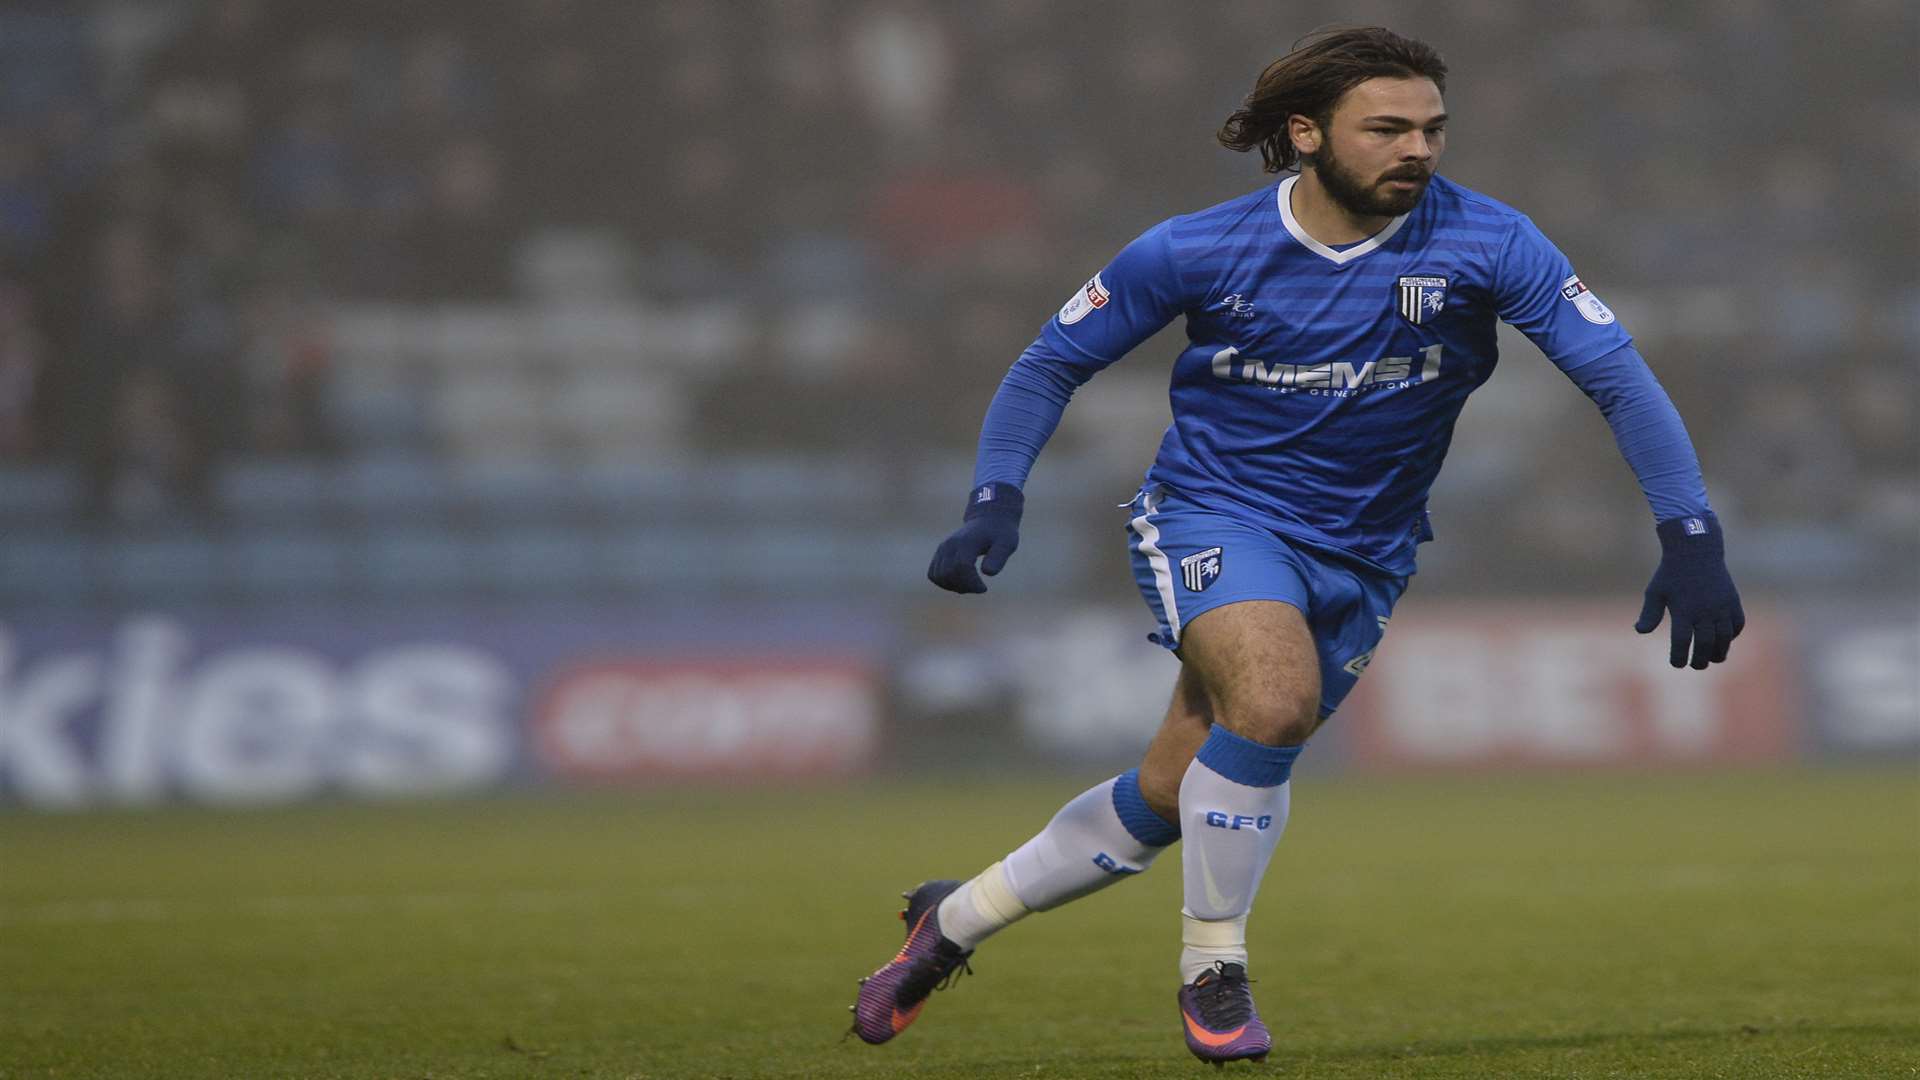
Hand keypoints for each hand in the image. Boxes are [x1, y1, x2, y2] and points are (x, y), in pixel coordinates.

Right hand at [927, 483, 1022, 593]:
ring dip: (954, 586)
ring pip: (938, 576)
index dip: (972, 583)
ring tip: (970, 584)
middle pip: (948, 574)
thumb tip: (987, 572)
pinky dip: (945, 582)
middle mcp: (950, 544)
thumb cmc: (1000, 534)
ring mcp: (942, 548)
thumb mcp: (1007, 543)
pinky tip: (960, 582)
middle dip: (964, 587)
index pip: (962, 567)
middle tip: (979, 586)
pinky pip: (933, 574)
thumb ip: (998, 557)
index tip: (984, 588)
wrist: (988, 520)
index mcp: (966, 542)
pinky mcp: (939, 553)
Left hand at [1634, 513, 1744, 669]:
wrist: (1696, 551)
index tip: (1677, 664)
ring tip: (1713, 659)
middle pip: (1706, 643)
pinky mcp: (1733, 600)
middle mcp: (1705, 610)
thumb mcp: (1655, 592)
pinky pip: (1737, 623)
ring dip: (1720, 651)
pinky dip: (1733, 635)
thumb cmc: (1671, 574)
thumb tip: (1640, 631)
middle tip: (1697, 666)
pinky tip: (1725, 640)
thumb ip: (1649, 613)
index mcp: (1683, 610)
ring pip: (1725, 637)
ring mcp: (1721, 606)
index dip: (1680, 656)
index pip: (1683, 641)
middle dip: (1702, 659)